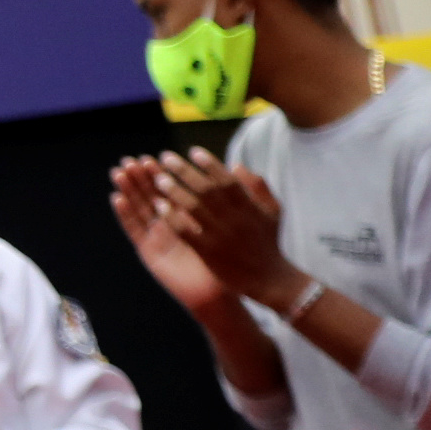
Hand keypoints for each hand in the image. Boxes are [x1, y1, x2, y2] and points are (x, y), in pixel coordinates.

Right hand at [111, 156, 234, 314]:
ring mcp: (155, 238)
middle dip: (140, 178)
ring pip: (139, 209)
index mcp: (183, 218)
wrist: (216, 291)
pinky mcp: (148, 252)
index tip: (154, 157)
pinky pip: (135, 230)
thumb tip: (217, 174)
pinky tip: (117, 198)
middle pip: (150, 197)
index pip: (169, 191)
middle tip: (130, 160)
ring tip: (119, 172)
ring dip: (128, 190)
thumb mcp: (221, 227)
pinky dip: (125, 214)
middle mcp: (167, 226)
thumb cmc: (224, 261)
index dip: (160, 174)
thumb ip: (216, 203)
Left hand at [151, 151, 295, 301]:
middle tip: (166, 157)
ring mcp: (221, 236)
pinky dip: (172, 218)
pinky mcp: (209, 252)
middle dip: (185, 172)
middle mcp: (235, 219)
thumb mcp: (272, 211)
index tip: (193, 150)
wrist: (269, 279)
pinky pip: (186, 232)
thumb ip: (257, 186)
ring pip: (194, 209)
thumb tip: (236, 164)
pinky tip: (158, 206)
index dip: (210, 164)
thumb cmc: (268, 241)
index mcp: (250, 207)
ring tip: (158, 178)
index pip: (228, 180)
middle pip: (207, 190)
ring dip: (174, 191)